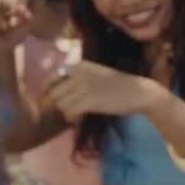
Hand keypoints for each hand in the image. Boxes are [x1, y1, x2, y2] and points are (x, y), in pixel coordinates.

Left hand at [43, 61, 162, 120]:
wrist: (138, 92)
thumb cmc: (117, 85)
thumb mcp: (94, 74)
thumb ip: (75, 79)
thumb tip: (52, 92)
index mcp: (79, 65)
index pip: (51, 76)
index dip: (46, 90)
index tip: (49, 100)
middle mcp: (79, 73)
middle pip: (54, 93)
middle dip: (57, 104)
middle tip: (67, 110)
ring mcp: (84, 86)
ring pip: (61, 104)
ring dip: (66, 112)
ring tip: (76, 115)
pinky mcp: (90, 100)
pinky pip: (70, 111)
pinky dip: (72, 118)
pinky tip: (79, 118)